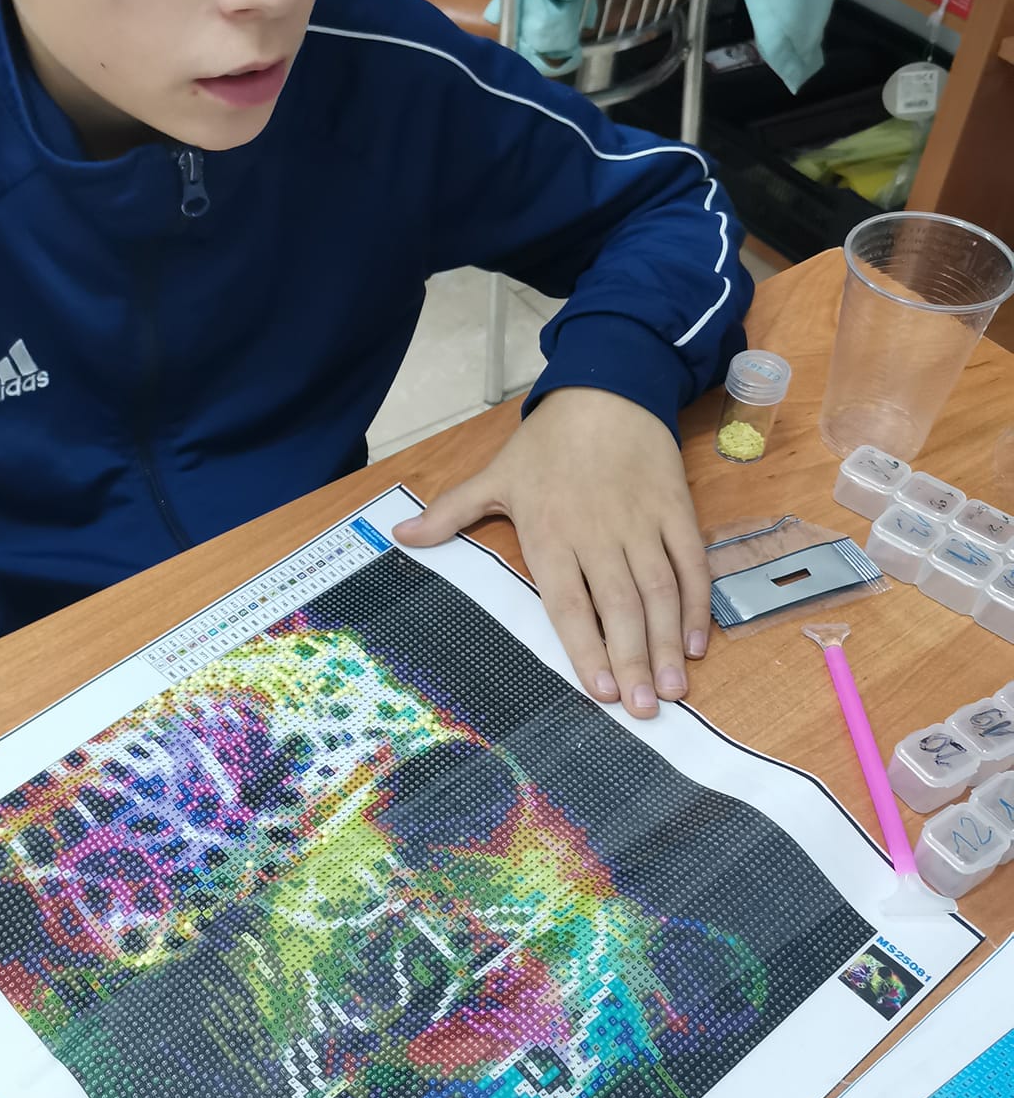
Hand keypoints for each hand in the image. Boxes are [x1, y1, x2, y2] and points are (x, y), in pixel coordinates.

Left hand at [392, 388, 707, 717]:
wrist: (606, 388)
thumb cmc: (548, 442)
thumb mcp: (494, 475)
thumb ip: (450, 513)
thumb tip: (401, 537)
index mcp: (550, 532)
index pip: (568, 602)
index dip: (585, 647)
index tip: (599, 690)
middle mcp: (598, 534)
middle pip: (618, 607)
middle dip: (632, 661)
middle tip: (645, 709)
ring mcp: (641, 523)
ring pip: (658, 591)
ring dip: (666, 642)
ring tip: (673, 689)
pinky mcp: (675, 511)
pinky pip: (690, 564)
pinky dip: (696, 604)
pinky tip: (695, 642)